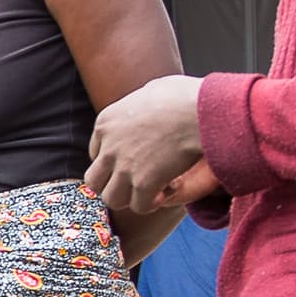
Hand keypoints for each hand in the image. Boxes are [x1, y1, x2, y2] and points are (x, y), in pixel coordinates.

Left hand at [86, 76, 216, 213]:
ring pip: (111, 198)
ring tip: (149, 191)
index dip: (114, 162)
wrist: (201, 112)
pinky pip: (138, 206)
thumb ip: (140, 101)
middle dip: (112, 185)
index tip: (132, 162)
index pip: (96, 153)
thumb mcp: (152, 90)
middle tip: (134, 183)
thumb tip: (147, 101)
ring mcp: (124, 167)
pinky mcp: (143, 183)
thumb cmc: (185, 96)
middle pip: (94, 181)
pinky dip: (150, 204)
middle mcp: (109, 146)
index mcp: (106, 122)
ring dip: (130, 198)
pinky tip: (165, 193)